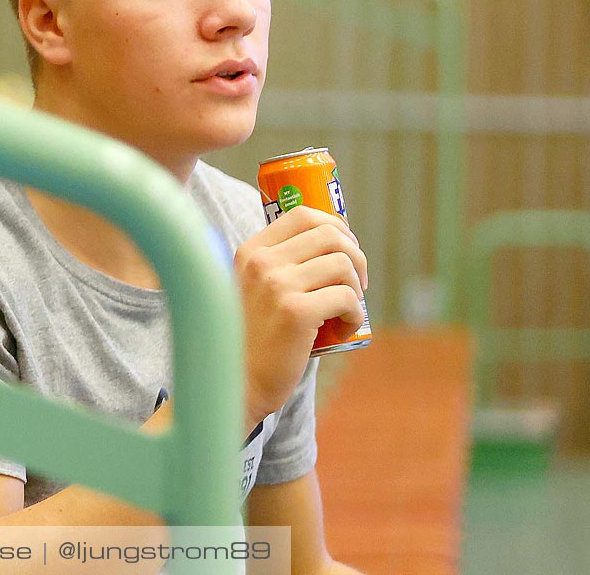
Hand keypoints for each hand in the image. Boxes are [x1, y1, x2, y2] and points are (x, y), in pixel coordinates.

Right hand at [234, 206, 367, 426]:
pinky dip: (355, 315)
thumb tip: (331, 245)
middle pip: (330, 234)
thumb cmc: (251, 337)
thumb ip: (275, 266)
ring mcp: (277, 285)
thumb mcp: (251, 288)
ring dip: (357, 289)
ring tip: (346, 310)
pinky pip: (347, 298)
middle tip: (357, 283)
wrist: (236, 380)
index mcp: (250, 251)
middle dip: (356, 256)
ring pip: (343, 265)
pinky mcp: (296, 313)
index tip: (346, 249)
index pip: (303, 214)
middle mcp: (262, 262)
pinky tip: (343, 329)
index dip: (336, 226)